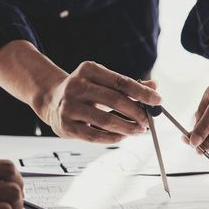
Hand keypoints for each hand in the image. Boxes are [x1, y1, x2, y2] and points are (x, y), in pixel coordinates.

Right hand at [40, 61, 161, 142]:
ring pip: (105, 120)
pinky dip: (111, 138)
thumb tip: (154, 86)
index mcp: (89, 70)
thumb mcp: (103, 81)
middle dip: (136, 112)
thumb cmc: (84, 90)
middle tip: (148, 120)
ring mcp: (69, 106)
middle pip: (114, 100)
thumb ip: (128, 84)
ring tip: (139, 130)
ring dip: (127, 127)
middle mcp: (76, 86)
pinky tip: (122, 137)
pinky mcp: (66, 125)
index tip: (158, 100)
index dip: (142, 92)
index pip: (121, 81)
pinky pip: (94, 135)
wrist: (51, 99)